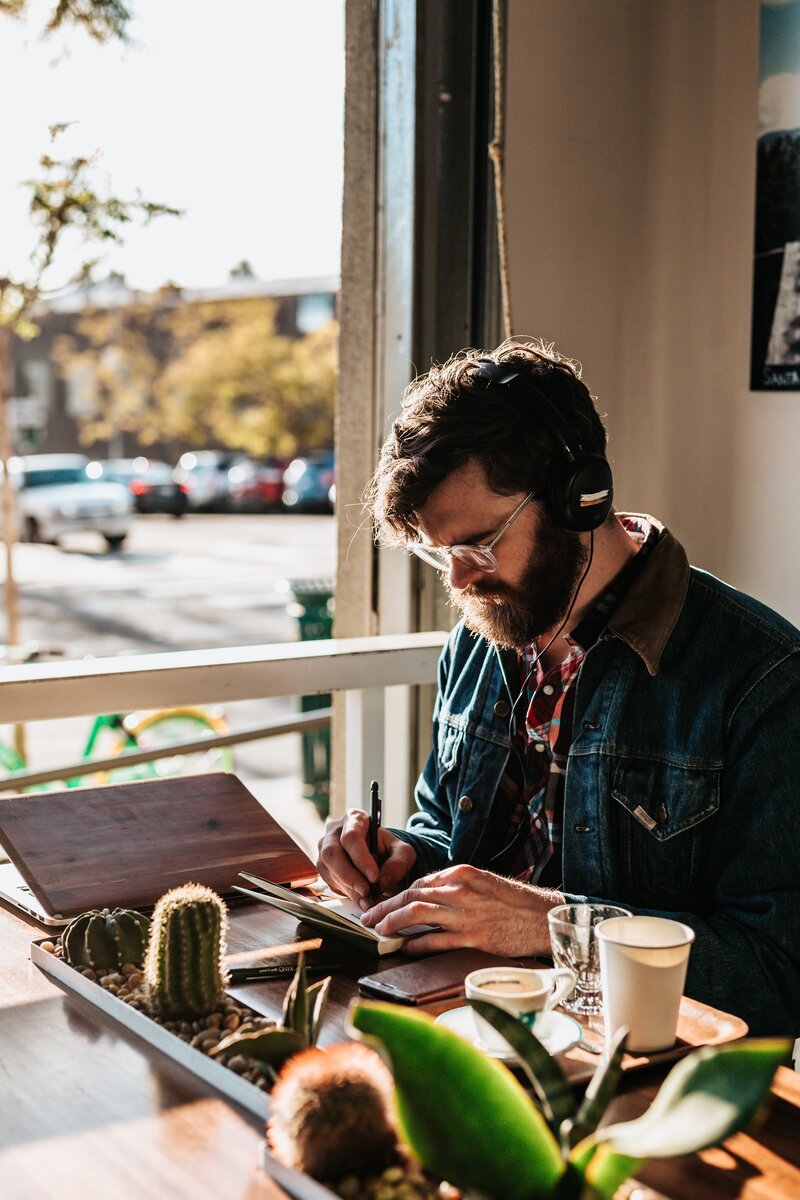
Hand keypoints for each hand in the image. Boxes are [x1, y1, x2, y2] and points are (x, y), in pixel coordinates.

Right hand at [317, 808, 416, 907]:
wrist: (380, 855)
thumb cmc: (388, 849)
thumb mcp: (403, 852)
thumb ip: (398, 864)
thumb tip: (381, 881)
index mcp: (354, 819)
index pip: (351, 837)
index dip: (360, 858)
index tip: (374, 877)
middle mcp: (334, 831)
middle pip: (332, 853)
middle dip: (349, 876)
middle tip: (366, 891)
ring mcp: (325, 848)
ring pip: (328, 869)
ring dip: (347, 887)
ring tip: (366, 899)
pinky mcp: (324, 866)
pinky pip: (329, 880)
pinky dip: (345, 892)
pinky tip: (360, 898)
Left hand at [361, 864, 561, 955]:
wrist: (543, 918)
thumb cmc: (514, 902)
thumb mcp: (483, 882)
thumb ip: (456, 886)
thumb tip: (427, 897)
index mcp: (462, 873)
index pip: (419, 882)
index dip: (397, 895)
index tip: (384, 904)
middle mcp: (460, 890)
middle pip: (410, 896)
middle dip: (384, 908)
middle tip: (368, 918)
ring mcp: (465, 914)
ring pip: (416, 914)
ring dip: (392, 923)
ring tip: (379, 932)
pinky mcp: (472, 938)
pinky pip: (434, 941)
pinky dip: (415, 944)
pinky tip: (404, 948)